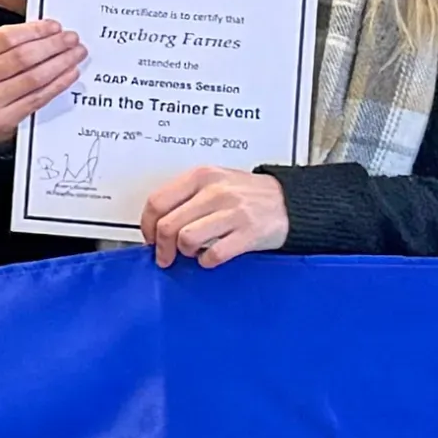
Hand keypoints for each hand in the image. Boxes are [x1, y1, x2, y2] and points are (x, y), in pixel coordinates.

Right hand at [0, 2, 77, 148]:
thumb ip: (3, 24)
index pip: (5, 37)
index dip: (34, 30)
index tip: (54, 26)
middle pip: (22, 57)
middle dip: (53, 45)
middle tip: (71, 38)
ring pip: (34, 78)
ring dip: (61, 63)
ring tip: (75, 53)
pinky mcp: (5, 120)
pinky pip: (39, 98)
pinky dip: (59, 83)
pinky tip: (69, 73)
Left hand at [140, 166, 292, 269]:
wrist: (290, 202)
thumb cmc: (248, 195)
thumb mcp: (215, 181)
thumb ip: (186, 196)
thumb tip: (155, 223)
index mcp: (202, 176)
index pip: (157, 202)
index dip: (147, 225)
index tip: (150, 238)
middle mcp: (215, 191)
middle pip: (167, 225)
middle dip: (161, 247)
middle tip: (165, 256)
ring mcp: (233, 212)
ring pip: (186, 239)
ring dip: (184, 253)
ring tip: (192, 252)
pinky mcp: (248, 233)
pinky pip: (213, 254)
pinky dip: (206, 261)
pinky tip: (210, 257)